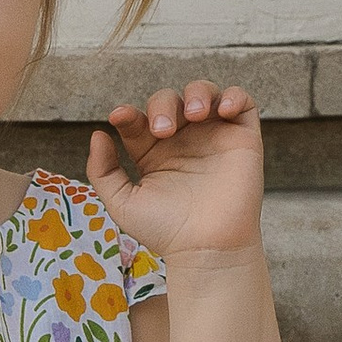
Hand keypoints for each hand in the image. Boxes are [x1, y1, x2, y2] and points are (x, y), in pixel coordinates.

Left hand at [88, 86, 264, 260]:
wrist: (206, 248)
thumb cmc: (166, 231)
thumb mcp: (122, 202)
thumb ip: (102, 170)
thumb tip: (98, 134)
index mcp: (153, 153)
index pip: (138, 120)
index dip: (128, 113)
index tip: (120, 117)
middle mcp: (183, 142)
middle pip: (169, 101)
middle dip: (162, 106)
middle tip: (163, 130)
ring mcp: (213, 138)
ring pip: (204, 94)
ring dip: (196, 93)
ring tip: (194, 114)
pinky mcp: (242, 139)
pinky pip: (243, 103)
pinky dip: (234, 96)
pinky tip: (222, 109)